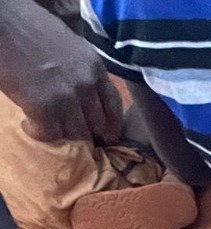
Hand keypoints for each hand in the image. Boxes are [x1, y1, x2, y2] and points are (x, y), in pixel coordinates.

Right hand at [0, 2, 122, 142]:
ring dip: (62, 134)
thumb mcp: (69, 44)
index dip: (111, 125)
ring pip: (76, 133)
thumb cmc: (29, 26)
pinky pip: (50, 134)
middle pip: (96, 124)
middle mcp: (86, 85)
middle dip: (85, 131)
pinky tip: (29, 124)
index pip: (114, 106)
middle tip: (69, 130)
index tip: (106, 136)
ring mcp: (66, 98)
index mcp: (95, 67)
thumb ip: (83, 68)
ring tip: (47, 125)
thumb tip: (87, 89)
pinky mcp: (43, 107)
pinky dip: (39, 133)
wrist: (3, 24)